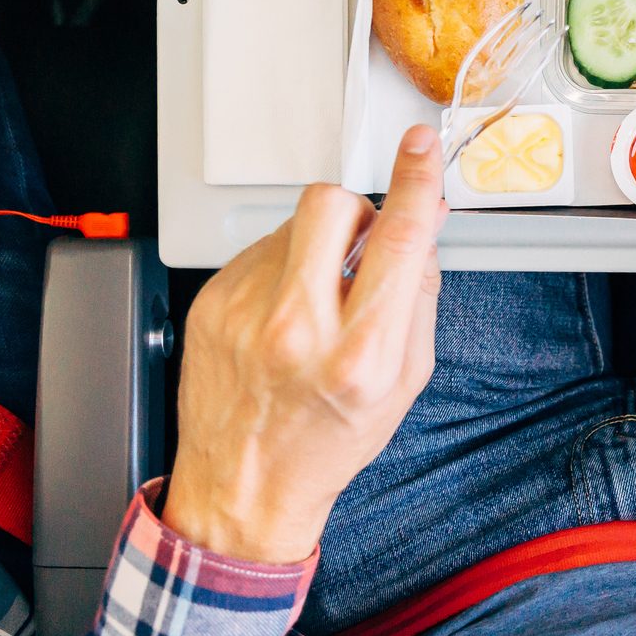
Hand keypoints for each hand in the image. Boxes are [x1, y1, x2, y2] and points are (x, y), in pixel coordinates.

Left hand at [161, 125, 446, 562]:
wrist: (243, 488)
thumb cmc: (326, 443)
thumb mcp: (404, 383)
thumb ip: (419, 300)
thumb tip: (423, 230)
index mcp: (358, 354)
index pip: (397, 241)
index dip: (415, 182)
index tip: (419, 147)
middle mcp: (298, 330)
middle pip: (332, 205)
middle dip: (356, 211)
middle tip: (360, 246)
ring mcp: (246, 314)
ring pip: (293, 223)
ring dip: (316, 244)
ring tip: (315, 299)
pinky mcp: (212, 304)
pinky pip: (258, 250)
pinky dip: (280, 269)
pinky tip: (281, 314)